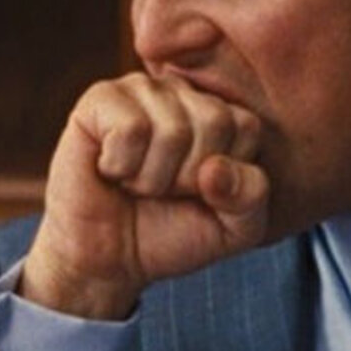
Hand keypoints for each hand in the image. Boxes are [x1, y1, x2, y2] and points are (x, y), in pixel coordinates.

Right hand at [21, 73, 269, 319]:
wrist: (108, 261)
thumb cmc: (170, 234)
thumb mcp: (234, 227)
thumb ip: (250, 196)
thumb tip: (216, 167)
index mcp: (218, 112)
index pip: (247, 128)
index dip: (225, 178)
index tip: (197, 193)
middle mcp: (181, 91)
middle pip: (214, 122)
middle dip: (188, 177)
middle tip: (162, 190)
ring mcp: (139, 90)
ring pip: (172, 130)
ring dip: (151, 178)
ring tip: (134, 182)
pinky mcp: (99, 99)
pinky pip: (131, 129)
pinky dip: (121, 166)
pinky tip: (109, 169)